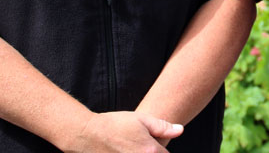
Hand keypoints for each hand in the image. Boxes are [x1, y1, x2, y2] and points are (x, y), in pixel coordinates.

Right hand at [63, 111, 181, 152]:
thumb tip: (180, 130)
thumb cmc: (115, 124)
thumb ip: (163, 126)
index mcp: (151, 151)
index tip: (156, 145)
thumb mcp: (141, 120)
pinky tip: (123, 150)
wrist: (88, 134)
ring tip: (132, 146)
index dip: (162, 150)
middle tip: (140, 144)